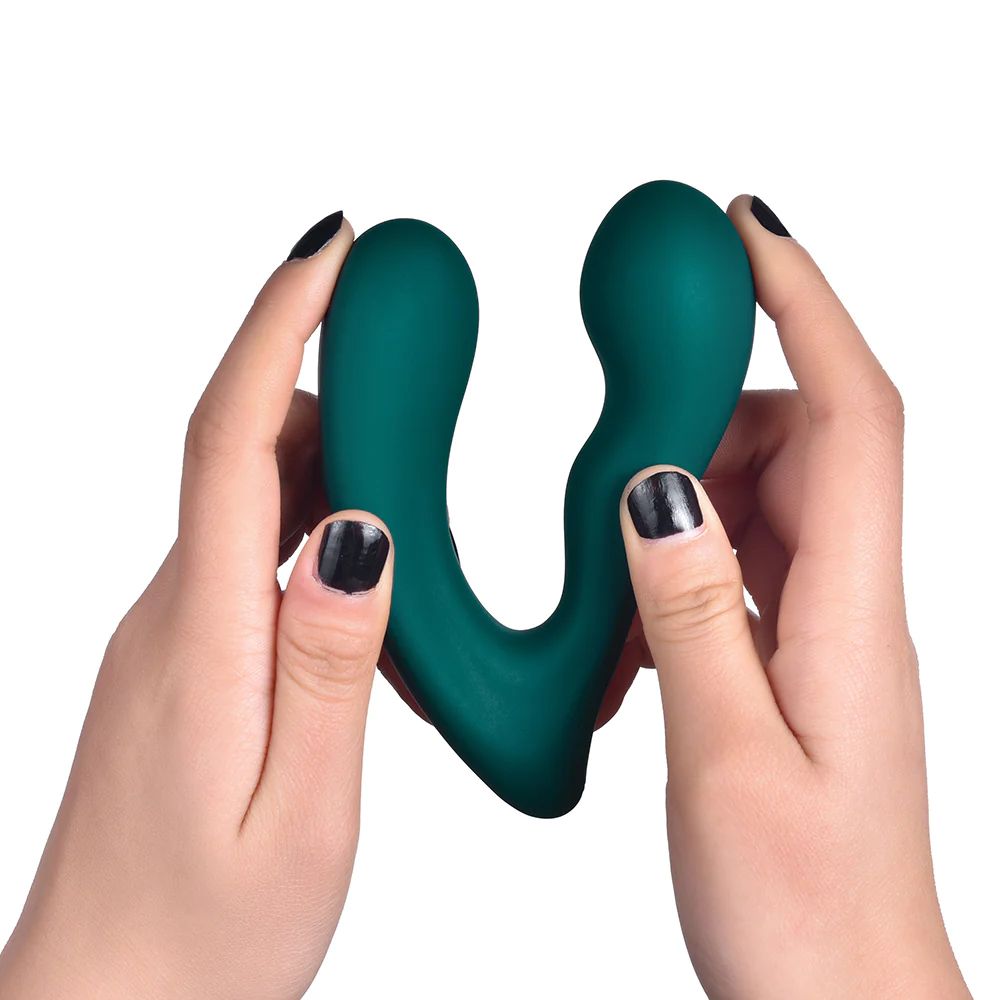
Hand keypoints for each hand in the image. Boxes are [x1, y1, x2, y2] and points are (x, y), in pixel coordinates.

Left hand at [0, 213, 394, 999]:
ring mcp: (174, 632)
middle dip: (330, 383)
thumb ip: (335, 662)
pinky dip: (321, 542)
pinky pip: (254, 560)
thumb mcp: (300, 812)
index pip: (230, 437)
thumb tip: (361, 529)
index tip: (330, 249)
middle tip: (416, 360)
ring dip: (338, 476)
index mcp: (204, 638)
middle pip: (244, 449)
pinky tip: (376, 598)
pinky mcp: (187, 657)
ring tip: (418, 511)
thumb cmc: (200, 940)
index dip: (278, 326)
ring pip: (255, 504)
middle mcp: (174, 614)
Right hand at [618, 196, 969, 997]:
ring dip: (672, 513)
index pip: (852, 412)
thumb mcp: (725, 758)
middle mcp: (847, 603)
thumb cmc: (804, 914)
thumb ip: (688, 610)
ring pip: (753, 502)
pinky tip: (628, 640)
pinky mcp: (786, 655)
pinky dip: (669, 574)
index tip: (744, 227)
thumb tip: (660, 484)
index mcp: (849, 616)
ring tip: (613, 588)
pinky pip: (729, 567)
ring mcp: (818, 627)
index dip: (805, 302)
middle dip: (702, 422)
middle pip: (796, 441)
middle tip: (615, 460)